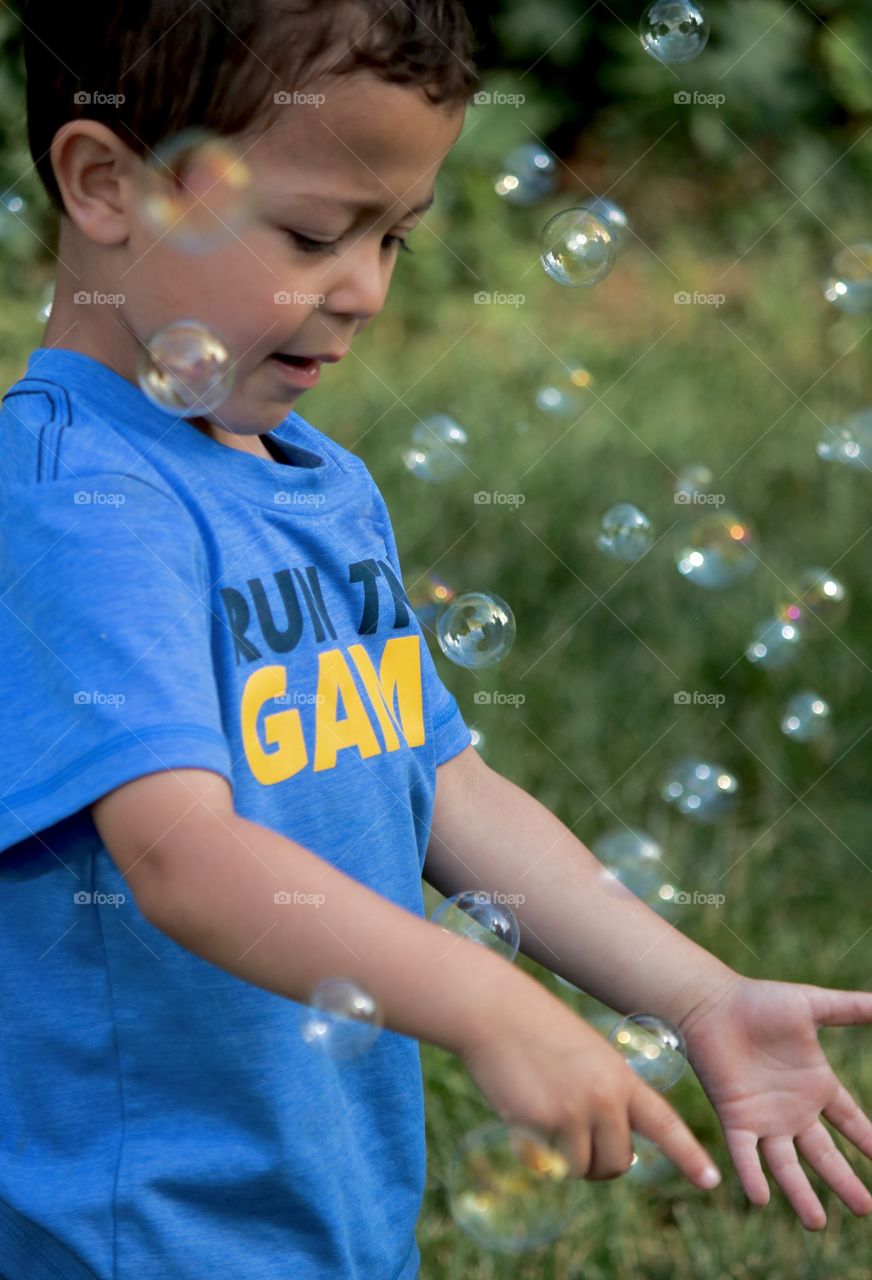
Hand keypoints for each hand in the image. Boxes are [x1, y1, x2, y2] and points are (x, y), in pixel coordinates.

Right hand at [460, 993, 720, 1189]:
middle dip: (601, 1164)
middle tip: (577, 1146)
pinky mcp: (544, 1123)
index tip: (711, 1181)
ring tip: (548, 1125)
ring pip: (583, 1168)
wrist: (497, 1012)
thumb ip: (605, 1096)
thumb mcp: (587, 1057)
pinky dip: (539, 1154)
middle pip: (618, 1162)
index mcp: (621, 1077)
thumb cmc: (537, 1031)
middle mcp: (606, 1097)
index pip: (664, 1124)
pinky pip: (550, 1162)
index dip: (689, 1155)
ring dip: (568, 1160)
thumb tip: (609, 1152)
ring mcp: (575, 1111)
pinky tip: (525, 1120)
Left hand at [680, 975, 871, 1228]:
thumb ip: (851, 1008)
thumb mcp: (813, 1005)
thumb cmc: (758, 1001)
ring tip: (815, 1224)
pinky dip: (752, 1175)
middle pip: (824, 1155)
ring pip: (787, 1166)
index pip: (850, 1122)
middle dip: (844, 1182)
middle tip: (864, 1210)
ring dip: (801, 1195)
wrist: (711, 1003)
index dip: (868, 1142)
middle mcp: (792, 1109)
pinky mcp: (735, 1118)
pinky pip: (745, 1154)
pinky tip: (762, 1199)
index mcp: (814, 1085)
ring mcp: (764, 1117)